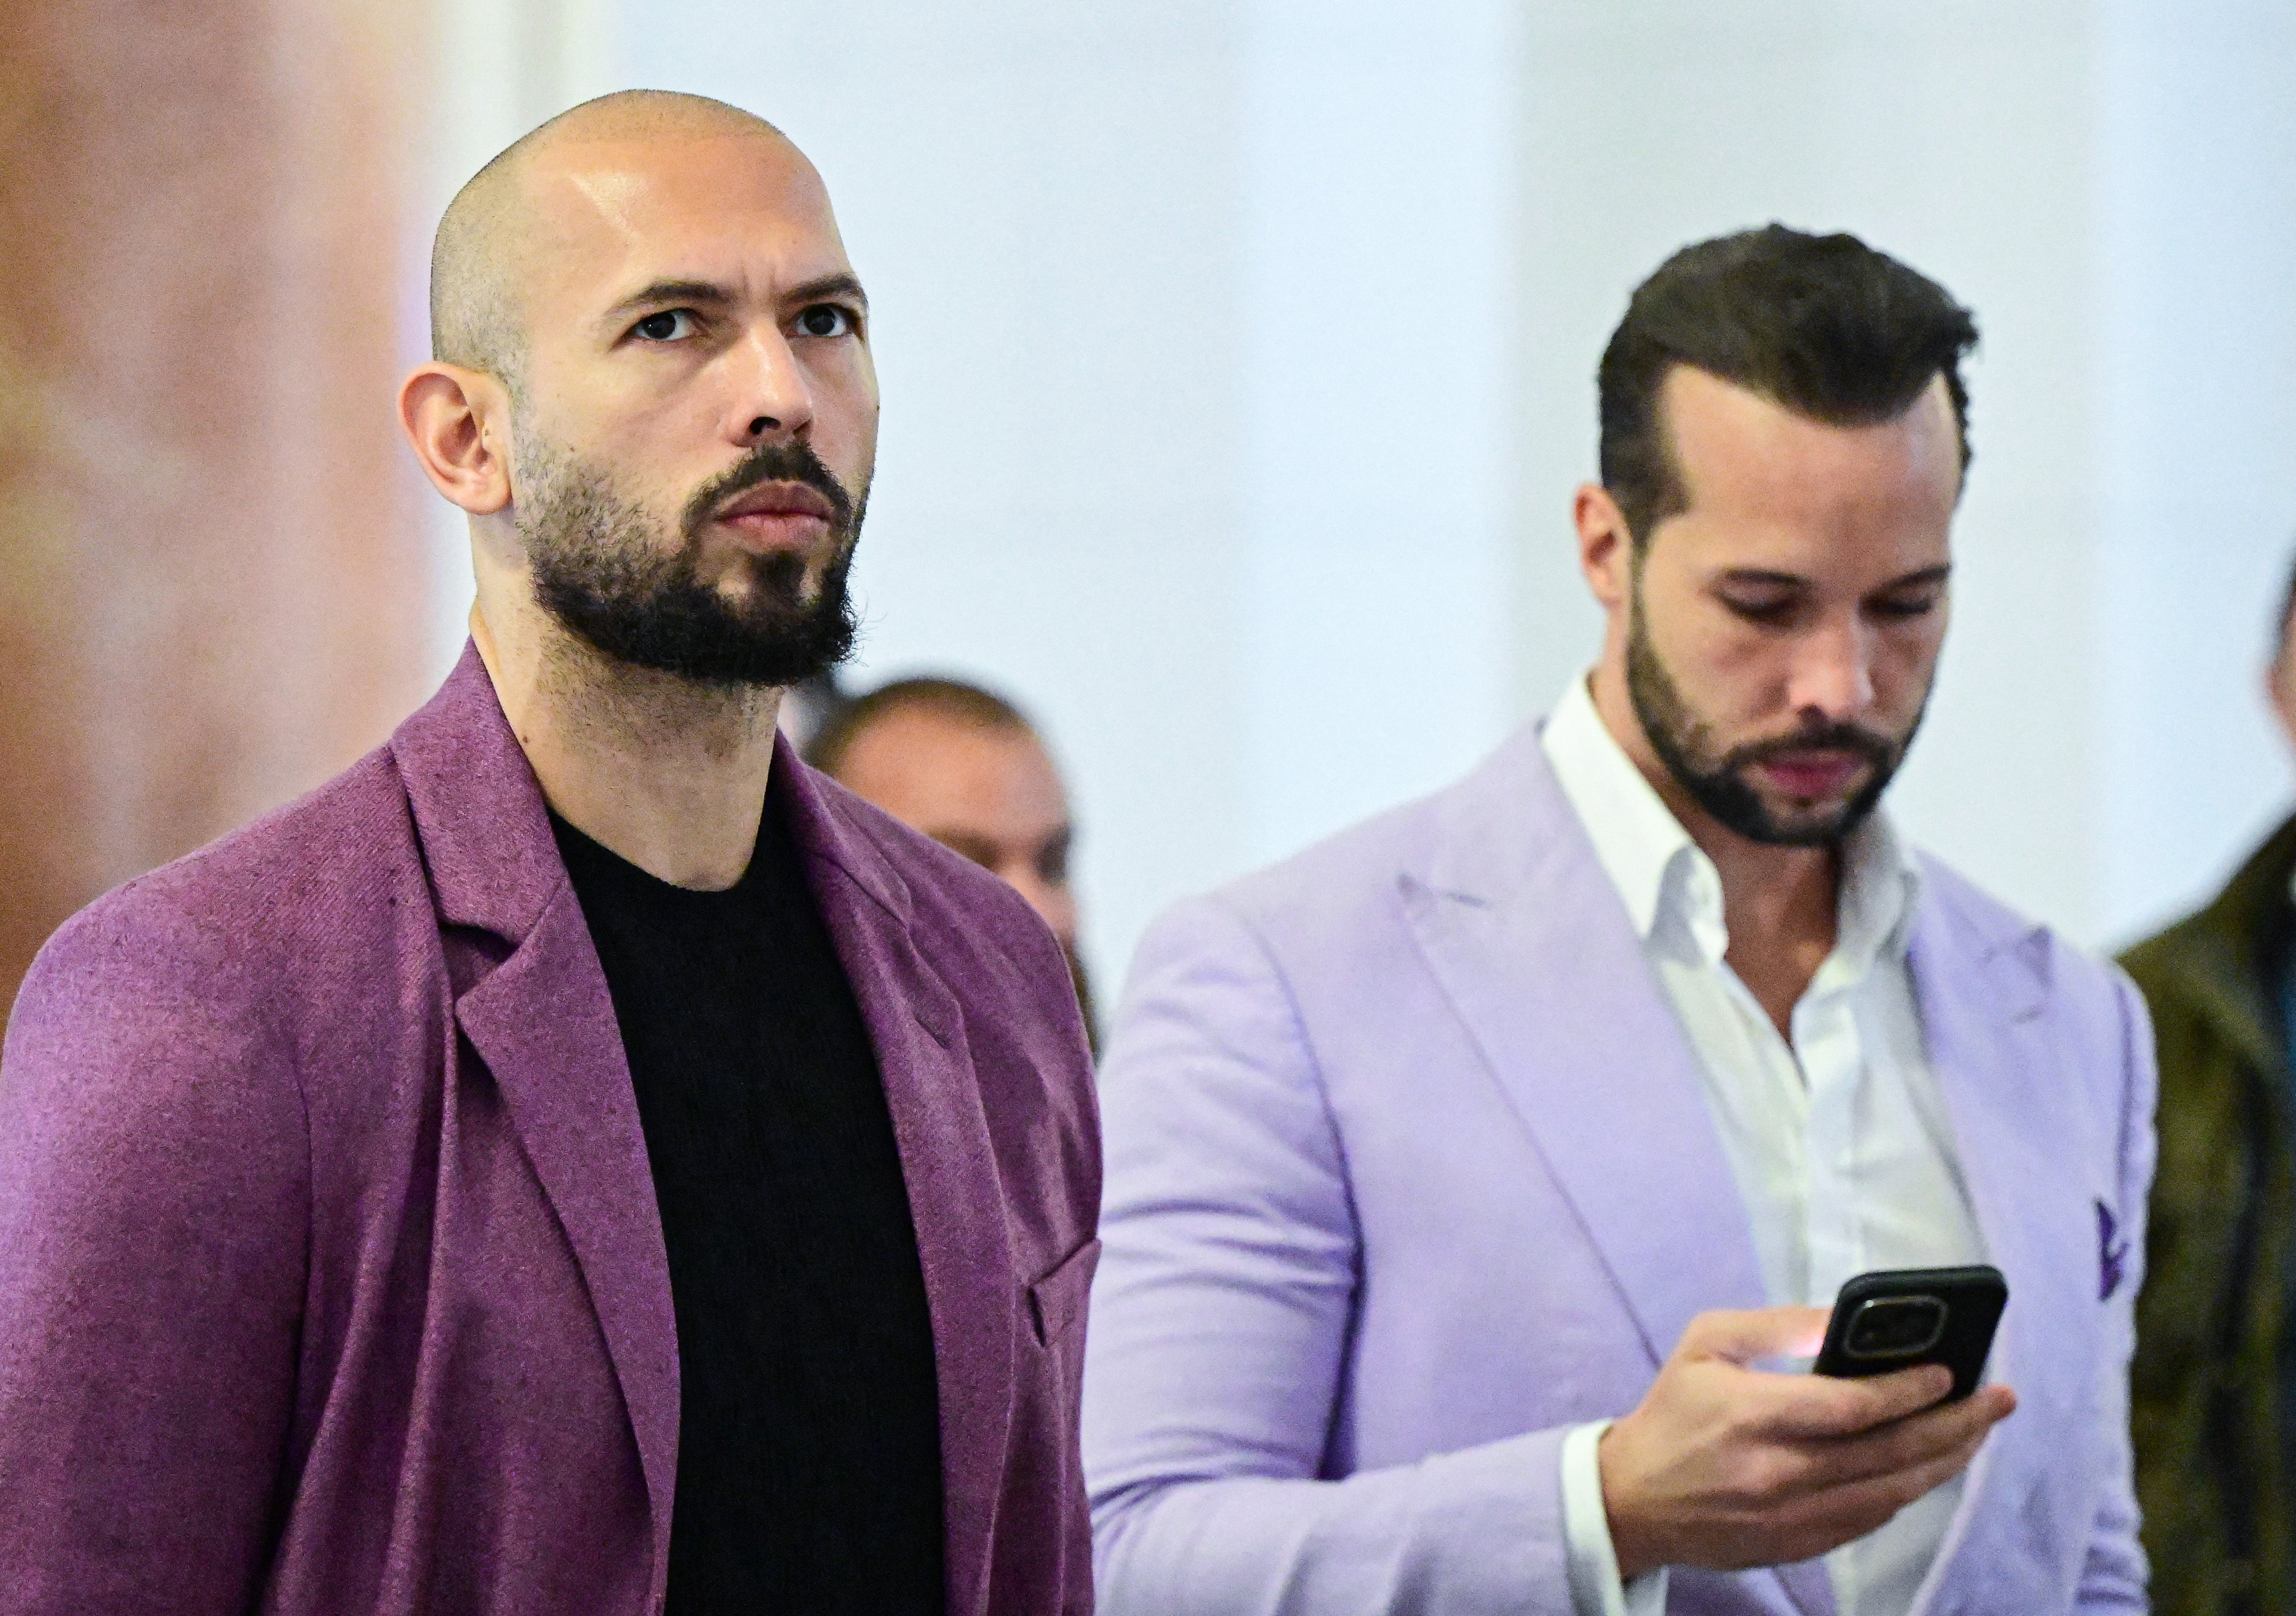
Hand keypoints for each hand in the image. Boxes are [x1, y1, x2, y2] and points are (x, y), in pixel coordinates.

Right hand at [1598, 1306, 2015, 1578]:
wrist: (1631, 1501)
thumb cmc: (1672, 1412)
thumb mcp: (1706, 1344)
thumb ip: (1776, 1326)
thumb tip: (1845, 1318)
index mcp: (1752, 1416)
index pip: (1853, 1406)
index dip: (1909, 1389)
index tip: (1949, 1370)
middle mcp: (1778, 1473)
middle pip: (1889, 1452)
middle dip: (1956, 1423)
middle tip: (1998, 1398)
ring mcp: (1791, 1517)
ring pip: (1892, 1492)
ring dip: (1945, 1461)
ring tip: (1979, 1431)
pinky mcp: (1797, 1546)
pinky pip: (1871, 1520)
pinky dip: (1907, 1490)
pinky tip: (1929, 1465)